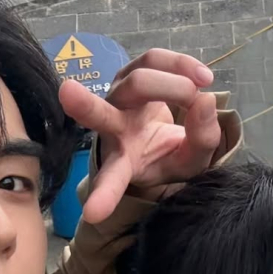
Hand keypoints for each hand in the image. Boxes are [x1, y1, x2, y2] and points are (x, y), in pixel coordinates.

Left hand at [58, 49, 221, 222]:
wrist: (161, 134)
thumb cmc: (168, 155)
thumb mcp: (191, 162)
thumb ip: (201, 141)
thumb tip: (205, 100)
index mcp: (124, 162)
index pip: (112, 181)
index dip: (105, 196)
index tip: (92, 213)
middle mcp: (113, 129)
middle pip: (100, 115)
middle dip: (85, 106)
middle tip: (67, 92)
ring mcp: (117, 97)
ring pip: (138, 80)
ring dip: (176, 80)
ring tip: (204, 85)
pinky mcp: (128, 71)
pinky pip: (154, 60)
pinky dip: (182, 65)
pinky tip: (204, 77)